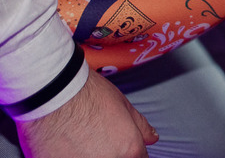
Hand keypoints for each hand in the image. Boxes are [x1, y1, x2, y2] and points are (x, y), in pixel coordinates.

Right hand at [16, 67, 157, 157]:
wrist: (52, 94)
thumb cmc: (86, 94)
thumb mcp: (123, 104)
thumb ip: (140, 125)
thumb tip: (151, 137)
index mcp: (128, 149)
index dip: (130, 150)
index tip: (121, 145)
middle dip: (109, 151)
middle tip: (96, 137)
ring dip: (87, 153)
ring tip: (78, 138)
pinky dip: (68, 155)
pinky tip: (64, 142)